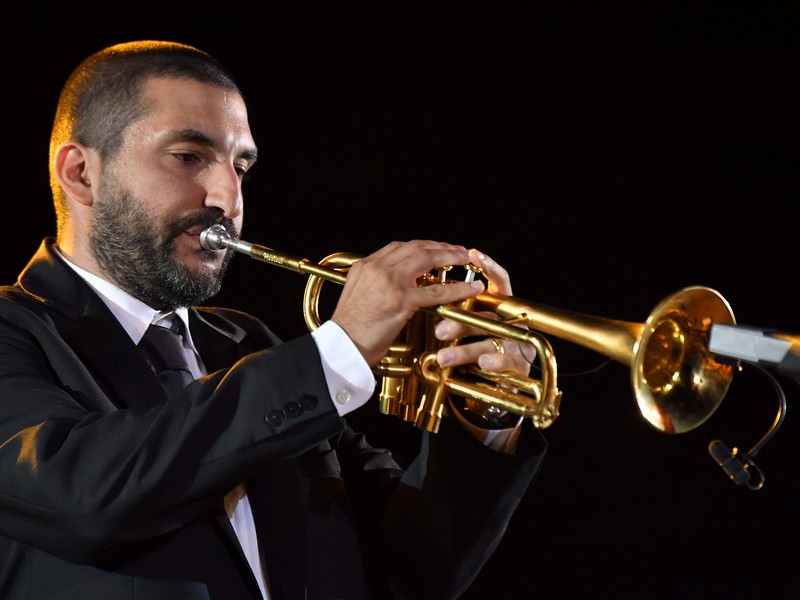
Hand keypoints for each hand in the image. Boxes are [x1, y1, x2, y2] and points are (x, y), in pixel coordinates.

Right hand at [331, 240, 484, 365]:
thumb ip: (374, 283)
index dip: (424, 245)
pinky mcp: (401, 301)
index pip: (400, 246)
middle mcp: (377, 268)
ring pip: (428, 261)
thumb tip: (396, 282)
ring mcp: (390, 283)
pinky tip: (471, 288)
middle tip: (460, 251)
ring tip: (468, 260)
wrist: (342, 346)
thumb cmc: (350, 328)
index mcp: (365, 265)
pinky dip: (457, 288)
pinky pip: (436, 291)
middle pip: (417, 248)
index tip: (438, 248)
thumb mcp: (357, 294)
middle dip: (442, 247)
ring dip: (452, 258)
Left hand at [433, 249, 534, 375]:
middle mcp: (513, 321)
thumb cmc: (475, 351)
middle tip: (438, 330)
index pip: (498, 281)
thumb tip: (422, 296)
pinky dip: (496, 361)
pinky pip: (509, 361)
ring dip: (467, 348)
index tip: (473, 254)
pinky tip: (483, 363)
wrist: (494, 389)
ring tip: (444, 356)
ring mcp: (519, 342)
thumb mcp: (466, 329)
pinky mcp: (521, 365)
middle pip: (489, 314)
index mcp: (501, 308)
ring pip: (494, 340)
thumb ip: (454, 313)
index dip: (489, 267)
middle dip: (462, 320)